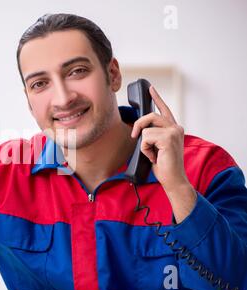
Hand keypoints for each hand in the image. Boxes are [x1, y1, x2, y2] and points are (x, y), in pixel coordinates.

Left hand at [130, 86, 195, 222]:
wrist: (173, 179)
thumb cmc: (164, 165)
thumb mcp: (156, 147)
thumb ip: (152, 135)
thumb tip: (140, 130)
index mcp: (174, 129)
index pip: (164, 110)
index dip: (157, 98)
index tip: (150, 88)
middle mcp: (176, 127)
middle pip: (150, 115)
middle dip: (139, 125)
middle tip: (134, 136)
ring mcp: (174, 131)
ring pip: (146, 129)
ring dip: (144, 144)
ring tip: (153, 154)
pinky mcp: (168, 138)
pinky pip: (145, 138)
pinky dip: (145, 149)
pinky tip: (155, 156)